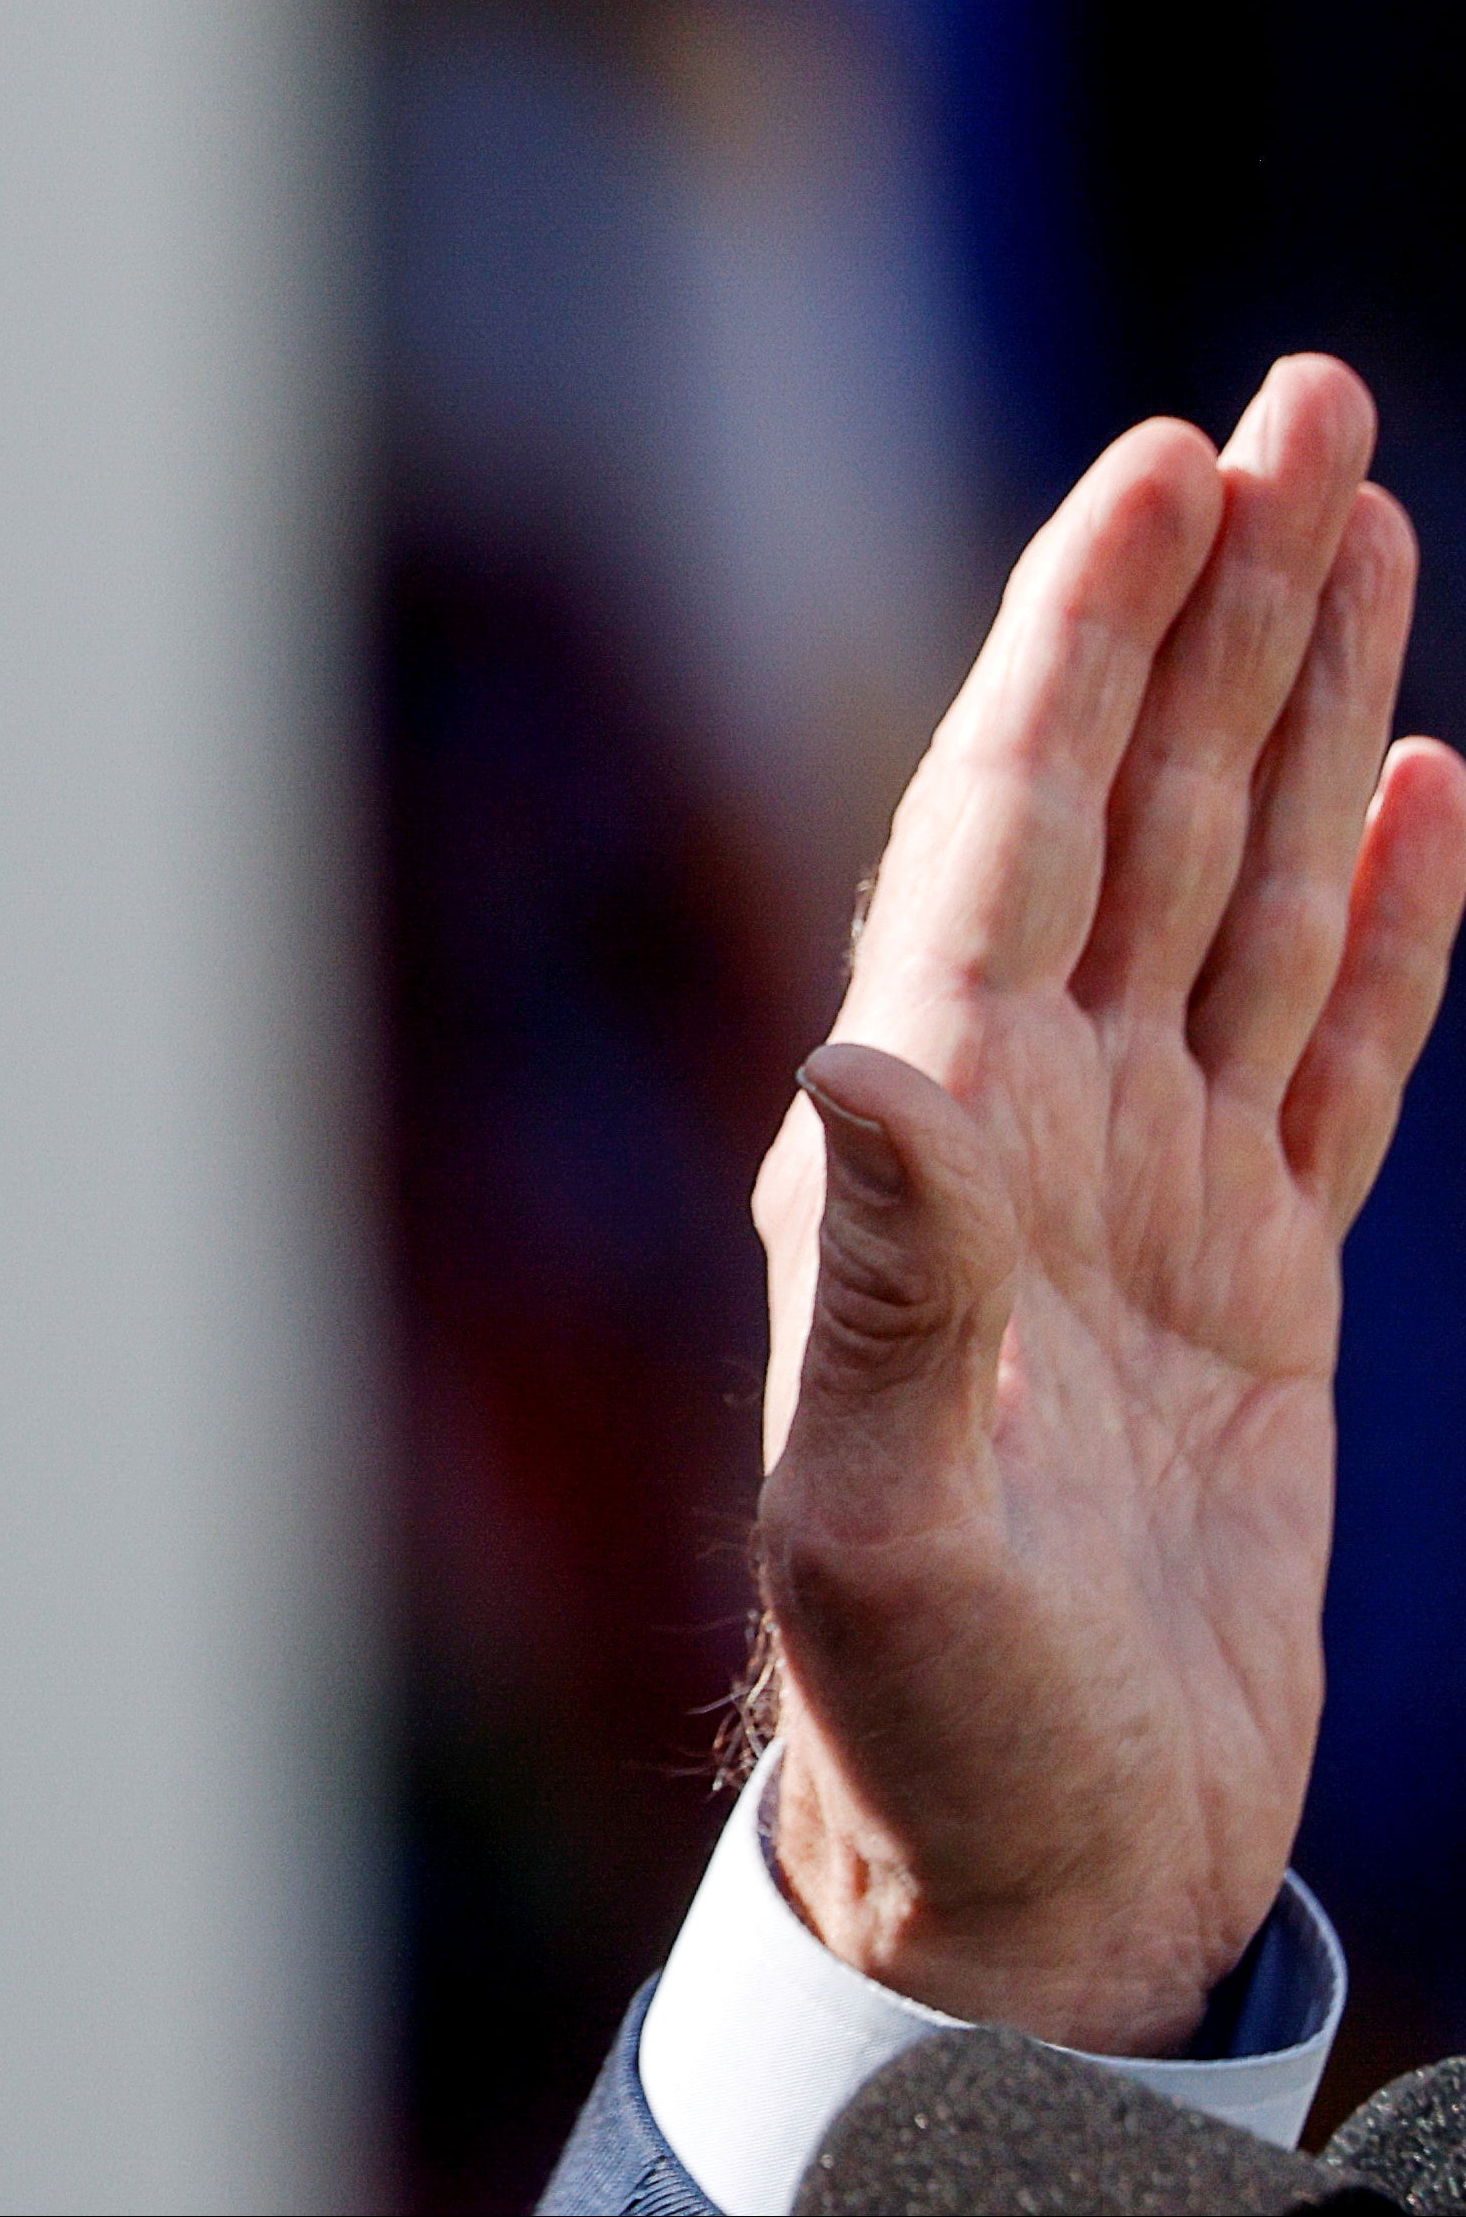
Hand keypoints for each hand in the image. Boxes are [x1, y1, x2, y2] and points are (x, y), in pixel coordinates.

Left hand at [755, 354, 1465, 2049]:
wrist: (1028, 1874)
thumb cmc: (929, 1723)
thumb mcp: (890, 1511)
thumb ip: (893, 1287)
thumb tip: (862, 1056)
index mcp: (928, 1133)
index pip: (1016, 815)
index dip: (1089, 631)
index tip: (1170, 457)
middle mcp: (1024, 1117)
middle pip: (1144, 794)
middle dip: (1217, 596)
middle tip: (1306, 398)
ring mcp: (1145, 1188)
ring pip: (1241, 878)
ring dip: (1301, 701)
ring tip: (1367, 524)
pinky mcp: (1251, 1279)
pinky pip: (1329, 1044)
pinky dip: (1379, 913)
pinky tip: (1418, 785)